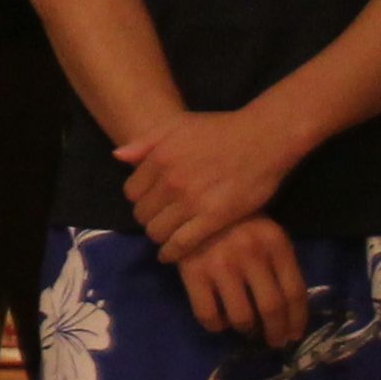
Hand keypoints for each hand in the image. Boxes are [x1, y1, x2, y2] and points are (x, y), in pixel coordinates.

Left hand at [118, 104, 302, 263]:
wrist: (263, 139)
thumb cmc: (220, 129)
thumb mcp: (178, 124)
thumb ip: (146, 141)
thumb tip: (118, 157)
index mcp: (159, 158)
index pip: (131, 193)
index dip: (140, 199)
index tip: (151, 202)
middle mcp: (171, 181)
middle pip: (142, 214)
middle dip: (149, 218)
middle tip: (161, 219)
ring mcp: (192, 201)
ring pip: (157, 231)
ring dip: (160, 236)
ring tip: (168, 234)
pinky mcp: (214, 218)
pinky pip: (181, 244)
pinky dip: (172, 253)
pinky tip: (170, 254)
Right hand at [173, 217, 306, 346]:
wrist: (192, 204)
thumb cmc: (236, 222)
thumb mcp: (267, 235)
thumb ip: (280, 266)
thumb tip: (289, 314)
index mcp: (275, 242)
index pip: (295, 291)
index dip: (297, 320)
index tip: (294, 335)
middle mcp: (251, 253)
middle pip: (272, 308)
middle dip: (276, 332)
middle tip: (274, 341)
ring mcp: (220, 263)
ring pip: (242, 317)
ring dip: (247, 330)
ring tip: (246, 328)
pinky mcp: (193, 272)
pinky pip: (209, 316)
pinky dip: (217, 326)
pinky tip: (219, 320)